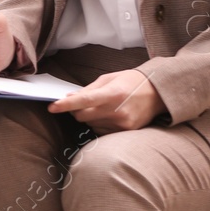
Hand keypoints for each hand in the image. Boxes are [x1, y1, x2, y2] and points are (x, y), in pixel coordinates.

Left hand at [48, 69, 165, 131]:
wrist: (158, 92)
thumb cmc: (130, 82)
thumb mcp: (108, 79)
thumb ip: (88, 89)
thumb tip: (69, 97)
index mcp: (112, 93)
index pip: (83, 101)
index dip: (65, 105)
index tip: (52, 107)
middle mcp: (117, 110)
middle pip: (82, 116)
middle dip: (76, 111)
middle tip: (80, 104)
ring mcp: (122, 123)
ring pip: (91, 125)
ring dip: (89, 118)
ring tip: (102, 107)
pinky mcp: (126, 131)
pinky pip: (102, 132)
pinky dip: (99, 124)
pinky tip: (109, 116)